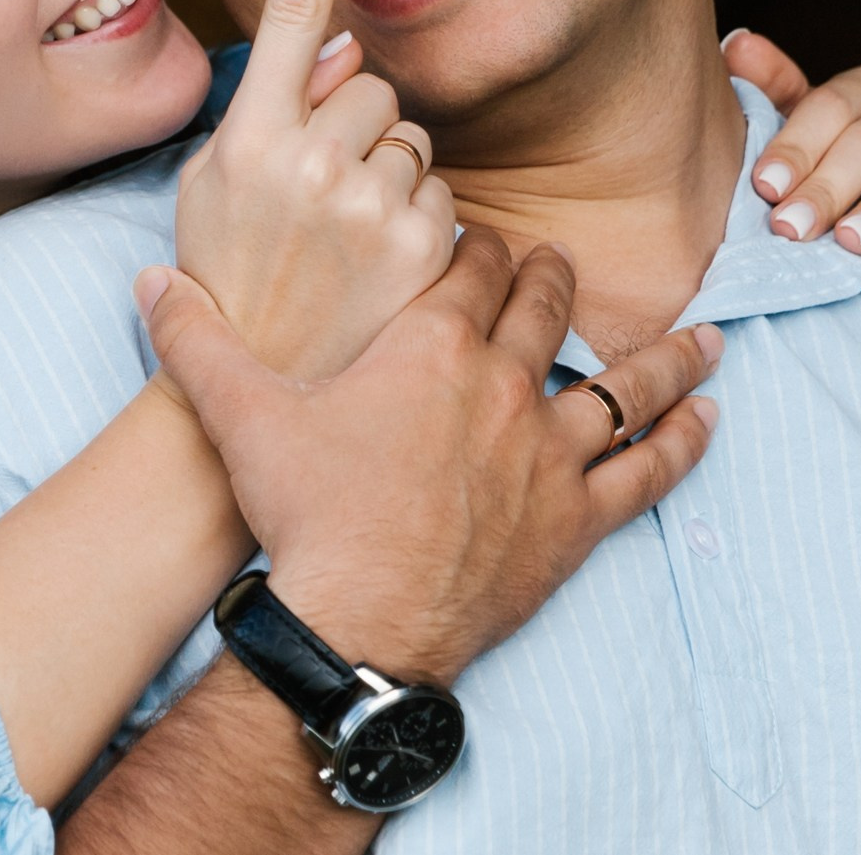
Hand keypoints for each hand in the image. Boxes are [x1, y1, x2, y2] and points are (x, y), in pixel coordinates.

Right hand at [138, 232, 719, 682]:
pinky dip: (682, 442)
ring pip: (624, 382)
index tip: (476, 241)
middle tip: (558, 266)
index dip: (476, 245)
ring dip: (665, 354)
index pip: (472, 264)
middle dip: (552, 277)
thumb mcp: (241, 416)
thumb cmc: (306, 514)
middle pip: (547, 304)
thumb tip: (150, 283)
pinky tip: (710, 420)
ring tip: (704, 334)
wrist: (361, 618)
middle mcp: (504, 384)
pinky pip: (647, 469)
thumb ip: (197, 341)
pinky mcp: (576, 518)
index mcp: (433, 345)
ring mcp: (549, 451)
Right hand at [171, 0, 453, 380]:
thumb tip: (342, 55)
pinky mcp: (427, 253)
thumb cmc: (225, 297)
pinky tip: (387, 277)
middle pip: (372, 88)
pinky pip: (446, 197)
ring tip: (351, 251)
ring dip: (394, 181)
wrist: (257, 419)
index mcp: (247, 140)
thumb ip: (265, 118)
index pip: (294, 8)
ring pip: (414, 141)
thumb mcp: (209, 198)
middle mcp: (311, 165)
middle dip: (358, 130)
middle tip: (321, 206)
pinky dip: (427, 229)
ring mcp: (372, 209)